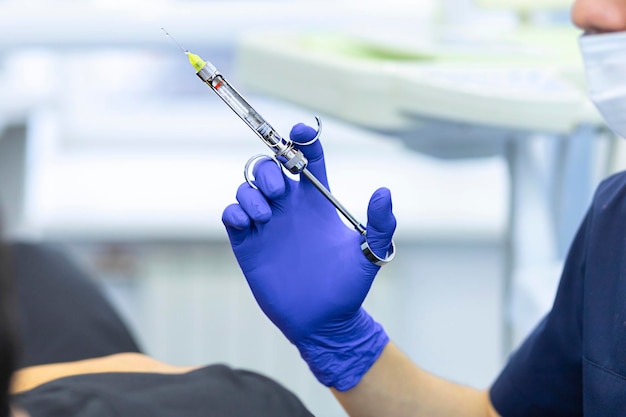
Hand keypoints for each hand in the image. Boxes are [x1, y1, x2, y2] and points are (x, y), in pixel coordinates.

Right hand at [222, 122, 395, 389]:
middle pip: (269, 168)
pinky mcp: (248, 244)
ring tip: (266, 216)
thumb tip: (384, 192)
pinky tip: (247, 223)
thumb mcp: (371, 254)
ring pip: (247, 188)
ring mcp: (267, 226)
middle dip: (269, 169)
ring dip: (251, 192)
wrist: (323, 322)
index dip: (302, 141)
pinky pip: (231, 216)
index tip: (299, 131)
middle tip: (279, 192)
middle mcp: (290, 209)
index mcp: (317, 204)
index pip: (308, 161)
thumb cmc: (348, 288)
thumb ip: (380, 223)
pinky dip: (234, 211)